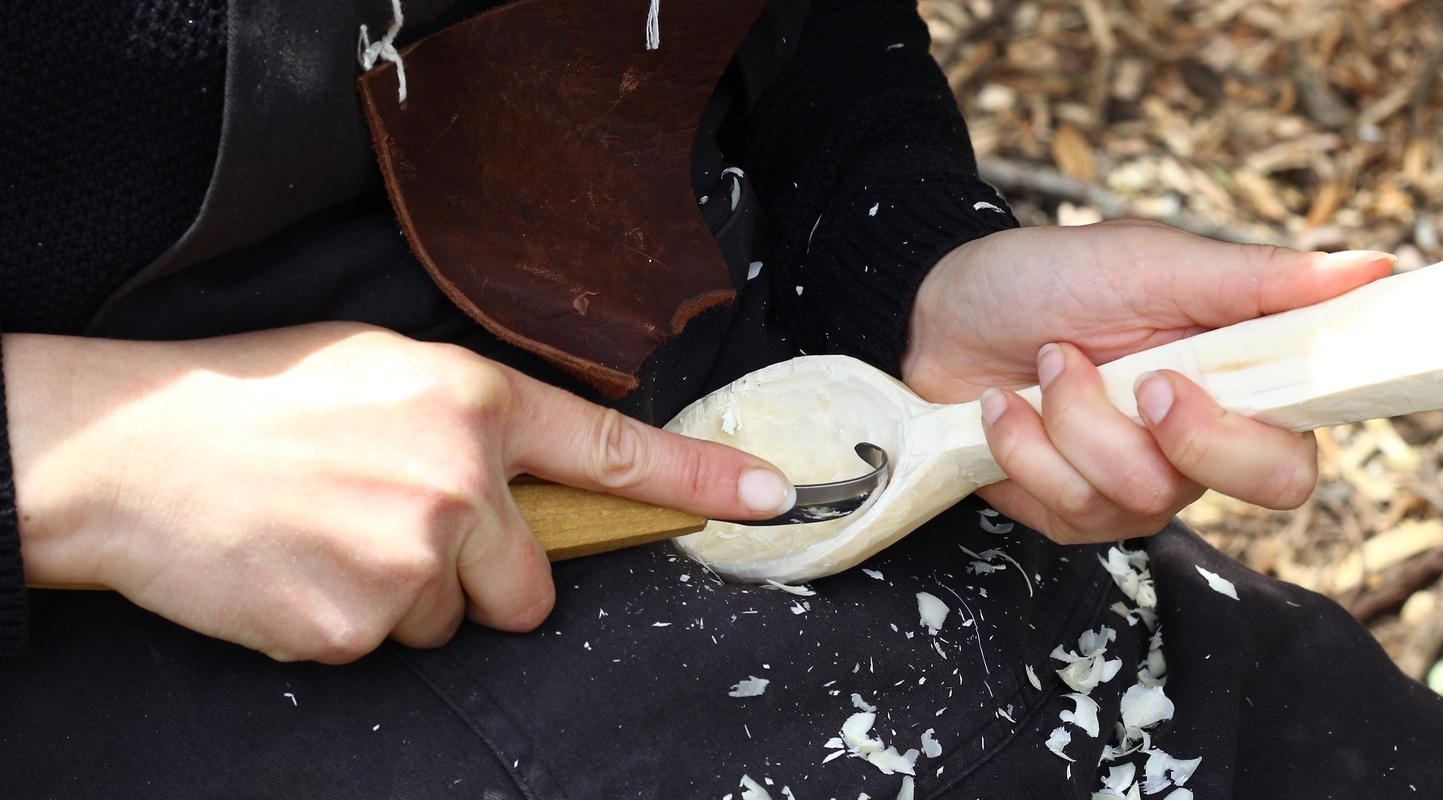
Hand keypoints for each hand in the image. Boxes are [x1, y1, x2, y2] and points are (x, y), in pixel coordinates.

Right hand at [8, 323, 793, 661]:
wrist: (130, 452)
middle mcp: (459, 481)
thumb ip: (479, 420)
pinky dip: (354, 620)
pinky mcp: (354, 626)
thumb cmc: (259, 398)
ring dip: (411, 595)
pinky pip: (390, 646)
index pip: (612, 453)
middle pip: (534, 585)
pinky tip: (303, 568)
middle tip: (404, 528)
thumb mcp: (387, 370)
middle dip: (488, 575)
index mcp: (475, 403)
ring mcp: (409, 561)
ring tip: (335, 534)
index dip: (699, 482)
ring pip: (457, 621)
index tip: (768, 498)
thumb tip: (537, 478)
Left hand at [901, 220, 1392, 543]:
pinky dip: (1024, 446)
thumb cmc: (1049, 276)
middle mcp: (1202, 444)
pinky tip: (1001, 405)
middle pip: (1258, 489)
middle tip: (1127, 378)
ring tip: (1046, 361)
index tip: (1174, 378)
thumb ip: (1257, 279)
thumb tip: (1374, 266)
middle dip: (1174, 435)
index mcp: (1239, 381)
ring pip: (1141, 496)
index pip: (1300, 449)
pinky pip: (1071, 508)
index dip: (1254, 434)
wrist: (939, 311)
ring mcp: (1139, 485)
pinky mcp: (1073, 512)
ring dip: (1072, 419)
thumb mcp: (1151, 262)